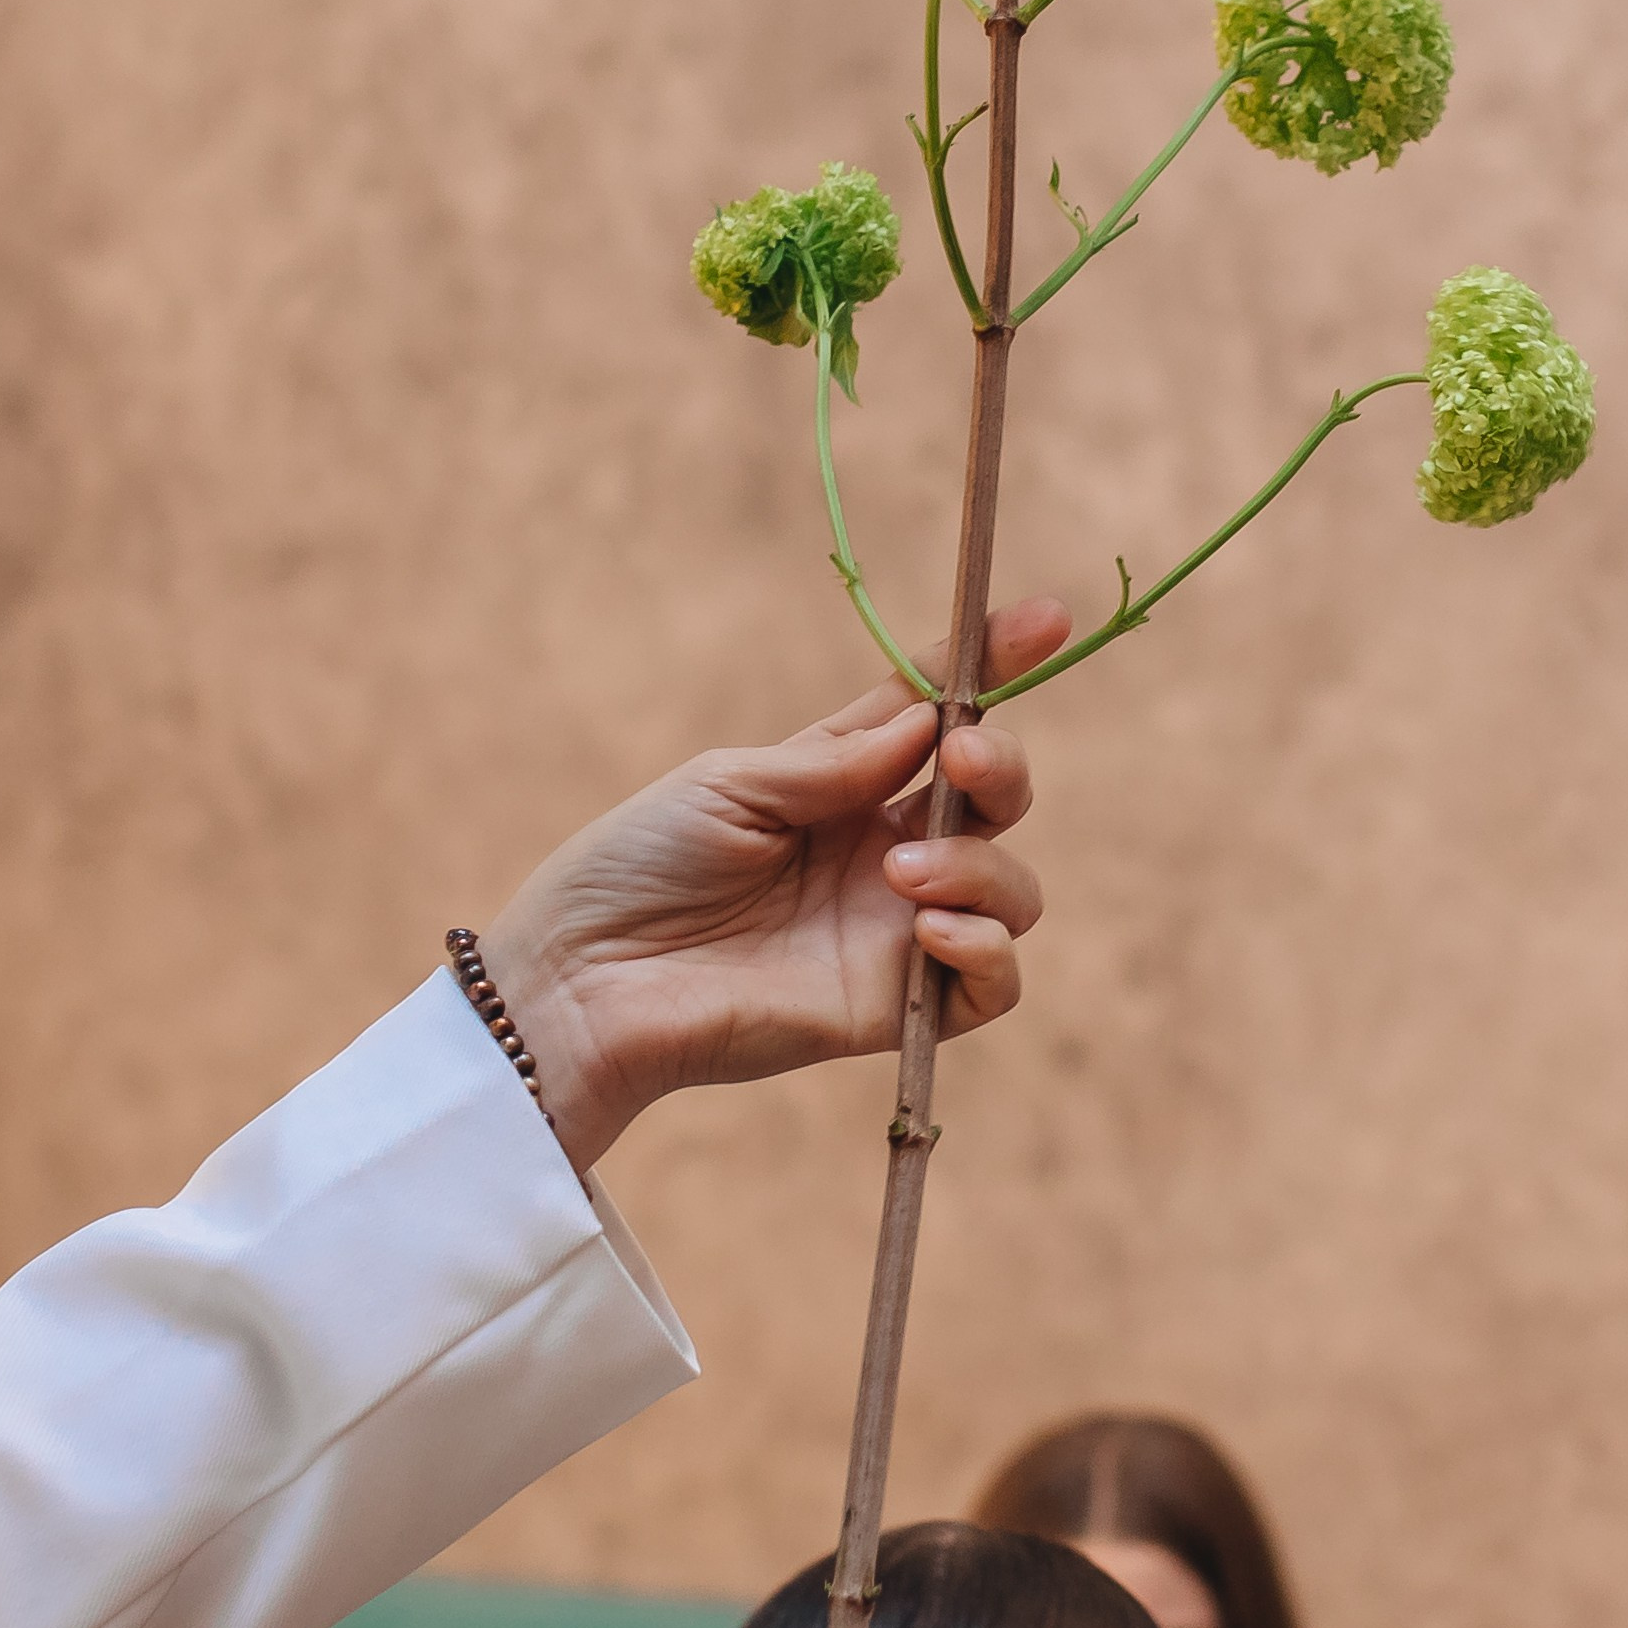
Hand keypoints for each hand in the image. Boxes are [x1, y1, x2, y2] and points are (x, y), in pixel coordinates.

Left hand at [482, 600, 1068, 1164]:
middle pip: (996, 797)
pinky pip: (994, 984)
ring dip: (980, 865)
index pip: (936, 716)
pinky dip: (985, 948)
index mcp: (842, 784)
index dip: (992, 665)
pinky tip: (926, 929)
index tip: (1045, 619)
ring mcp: (895, 931)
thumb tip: (932, 724)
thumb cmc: (635, 868)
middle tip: (958, 755)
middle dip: (1001, 764)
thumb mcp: (729, 784)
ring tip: (900, 870)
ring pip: (1012, 890)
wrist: (583, 982)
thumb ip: (836, 761)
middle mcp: (883, 851)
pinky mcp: (895, 1008)